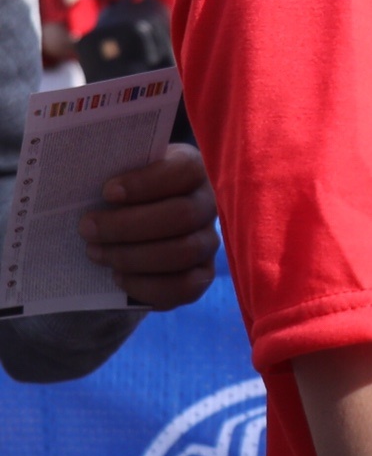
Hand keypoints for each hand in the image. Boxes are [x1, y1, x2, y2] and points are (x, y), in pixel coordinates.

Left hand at [79, 144, 217, 309]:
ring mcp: (208, 241)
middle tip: (87, 228)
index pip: (183, 171)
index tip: (107, 192)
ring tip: (95, 252)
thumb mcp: (117, 172)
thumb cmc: (120, 194)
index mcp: (191, 170)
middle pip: (183, 215)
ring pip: (184, 252)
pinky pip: (185, 287)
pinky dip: (146, 285)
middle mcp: (207, 204)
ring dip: (132, 256)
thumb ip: (109, 168)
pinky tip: (117, 276)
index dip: (146, 183)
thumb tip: (79, 177)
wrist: (128, 225)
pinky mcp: (201, 274)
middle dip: (128, 226)